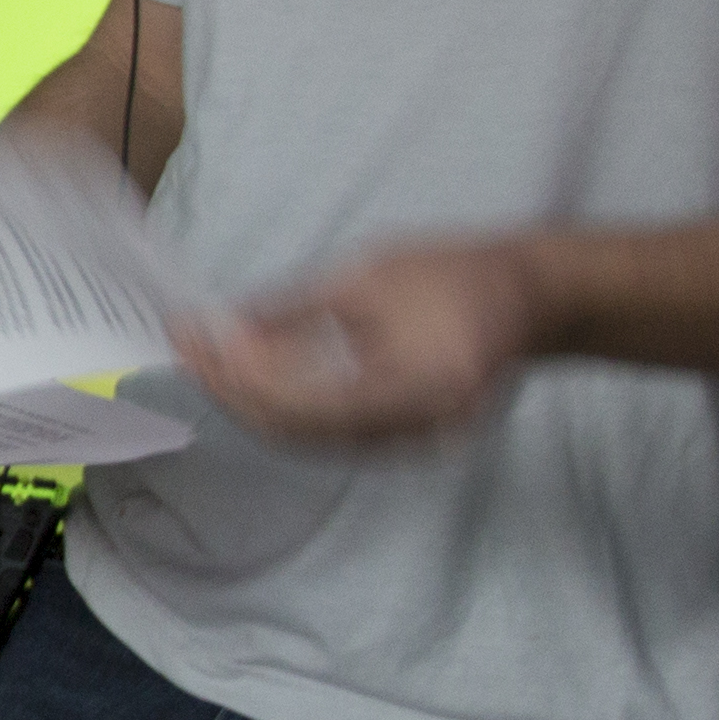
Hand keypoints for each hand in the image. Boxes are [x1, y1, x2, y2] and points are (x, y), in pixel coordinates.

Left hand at [177, 238, 543, 441]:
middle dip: (232, 389)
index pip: (302, 401)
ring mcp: (414, 444)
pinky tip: (250, 376)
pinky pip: (328, 437)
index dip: (238, 374)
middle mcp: (418, 430)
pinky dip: (284, 409)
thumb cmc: (458, 274)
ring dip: (251, 401)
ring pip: (306, 440)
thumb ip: (292, 312)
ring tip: (207, 357)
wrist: (531, 298)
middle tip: (187, 346)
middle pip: (296, 431)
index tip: (193, 336)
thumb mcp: (366, 278)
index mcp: (418, 385)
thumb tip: (224, 331)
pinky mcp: (405, 442)